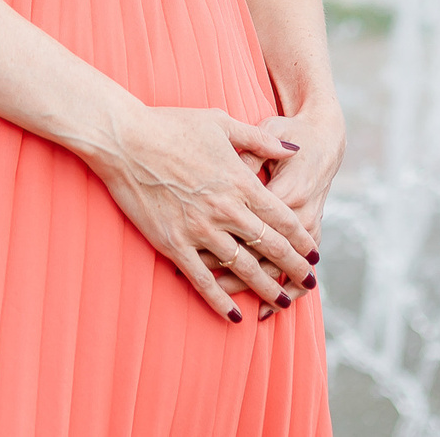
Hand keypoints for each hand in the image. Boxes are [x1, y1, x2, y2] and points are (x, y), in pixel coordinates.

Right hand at [84, 105, 318, 323]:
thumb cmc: (171, 125)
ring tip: (282, 302)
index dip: (301, 240)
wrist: (124, 139)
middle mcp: (225, 209)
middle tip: (309, 284)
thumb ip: (261, 140)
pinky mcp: (173, 243)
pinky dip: (220, 300)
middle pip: (269, 246)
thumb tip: (294, 150)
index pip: (282, 218)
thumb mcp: (222, 123)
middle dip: (293, 268)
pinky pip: (202, 279)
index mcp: (239, 181)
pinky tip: (235, 316)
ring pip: (242, 267)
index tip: (315, 255)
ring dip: (266, 287)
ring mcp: (198, 229)